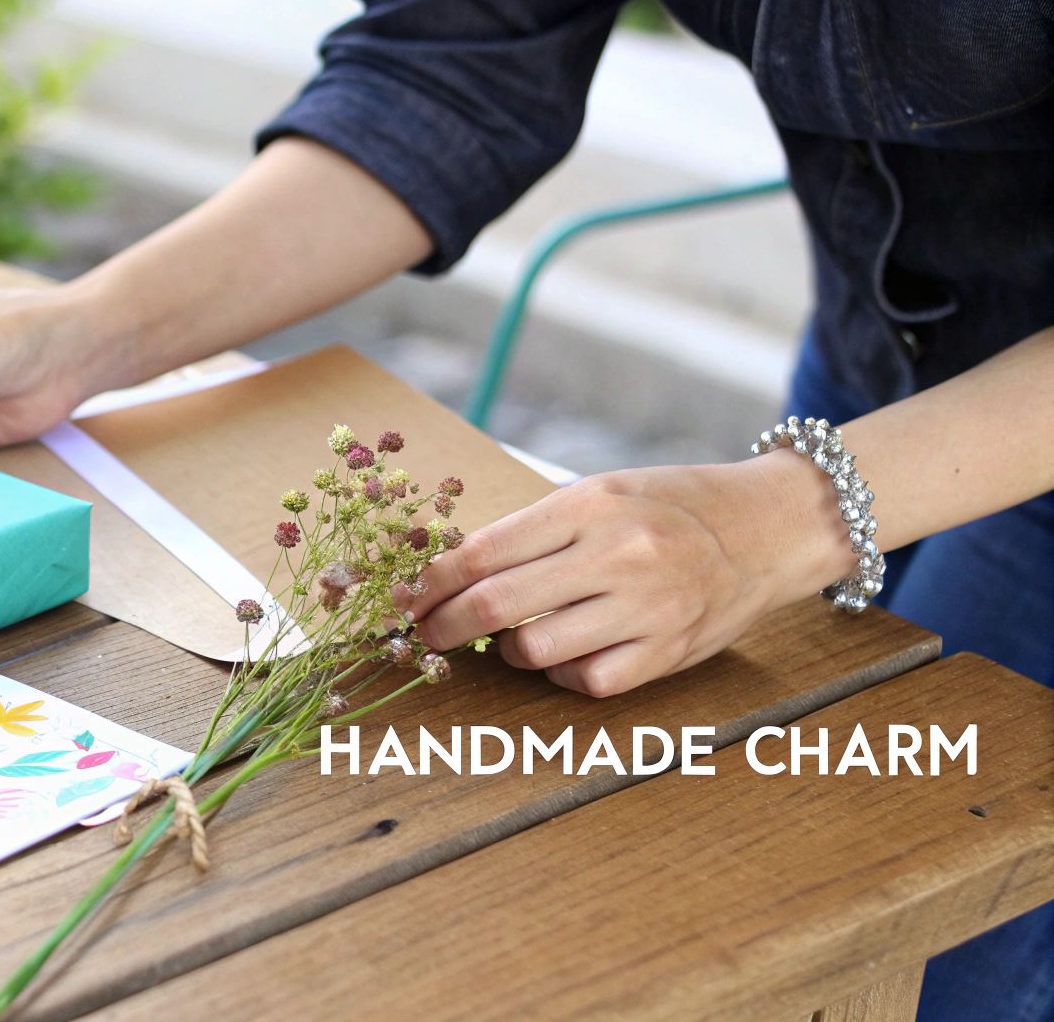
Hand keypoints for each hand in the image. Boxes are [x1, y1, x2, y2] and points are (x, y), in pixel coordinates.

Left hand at [394, 455, 853, 695]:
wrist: (768, 528)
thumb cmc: (669, 505)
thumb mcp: (601, 491)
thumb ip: (533, 529)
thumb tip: (448, 569)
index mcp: (589, 505)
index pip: (482, 551)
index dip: (429, 582)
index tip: (404, 598)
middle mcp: (617, 555)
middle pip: (496, 606)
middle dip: (443, 626)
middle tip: (424, 635)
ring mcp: (646, 608)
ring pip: (534, 651)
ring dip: (506, 652)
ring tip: (509, 638)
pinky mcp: (668, 652)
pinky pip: (585, 681)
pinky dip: (561, 674)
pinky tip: (565, 654)